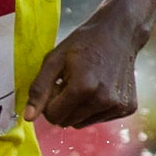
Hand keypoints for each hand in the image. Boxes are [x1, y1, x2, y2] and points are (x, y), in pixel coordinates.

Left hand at [25, 8, 141, 127]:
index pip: (53, 116)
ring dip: (77, 109)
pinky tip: (100, 87)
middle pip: (67, 122)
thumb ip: (39, 89)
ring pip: (81, 123)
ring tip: (85, 84)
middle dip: (62, 107)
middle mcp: (103, 100)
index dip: (50, 101)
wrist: (120, 32)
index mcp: (83, 87)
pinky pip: (98, 119)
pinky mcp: (127, 108)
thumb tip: (28, 117)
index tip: (57, 84)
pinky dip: (94, 108)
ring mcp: (117, 106)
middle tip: (69, 83)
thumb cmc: (84, 43)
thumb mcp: (54, 60)